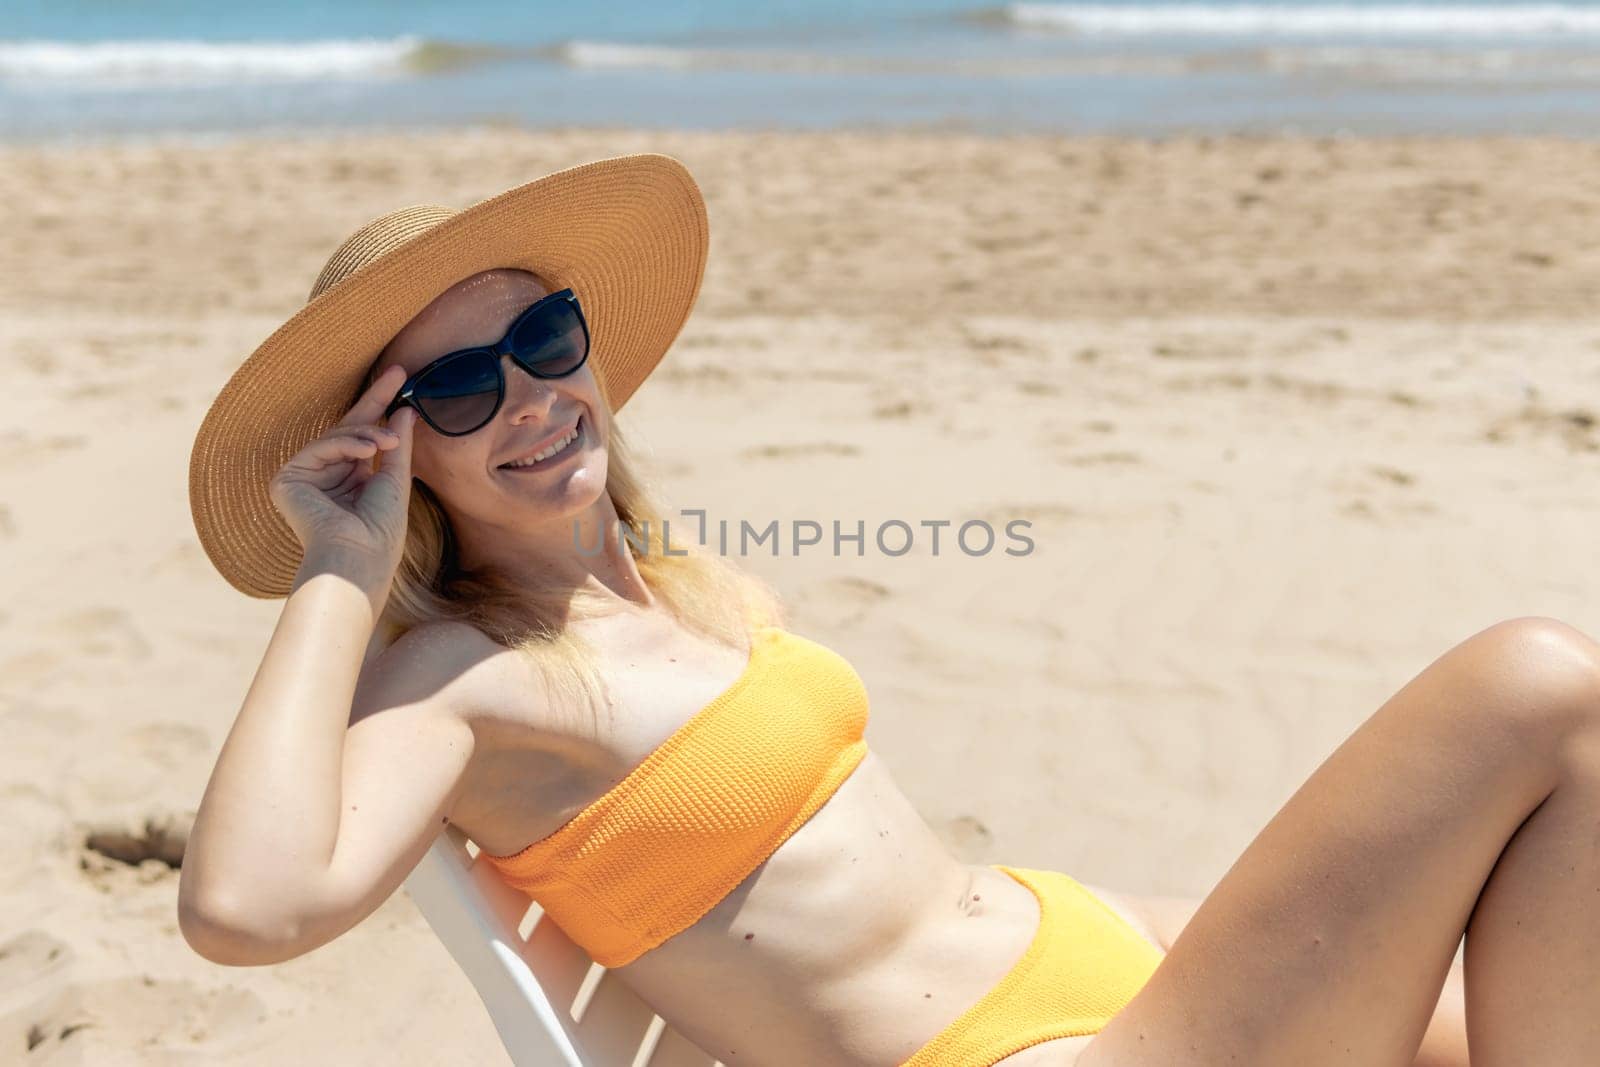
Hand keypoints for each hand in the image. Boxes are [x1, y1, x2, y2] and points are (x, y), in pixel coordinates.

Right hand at [268, 365, 417, 582]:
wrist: (360, 557)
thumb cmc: (381, 530)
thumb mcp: (395, 480)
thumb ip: (397, 445)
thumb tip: (406, 410)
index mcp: (351, 480)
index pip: (364, 436)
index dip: (381, 407)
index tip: (402, 379)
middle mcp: (326, 477)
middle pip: (348, 427)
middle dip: (375, 399)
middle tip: (398, 372)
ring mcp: (305, 478)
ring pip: (337, 436)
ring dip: (367, 434)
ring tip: (390, 442)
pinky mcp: (287, 480)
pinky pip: (321, 447)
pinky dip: (346, 444)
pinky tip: (369, 449)